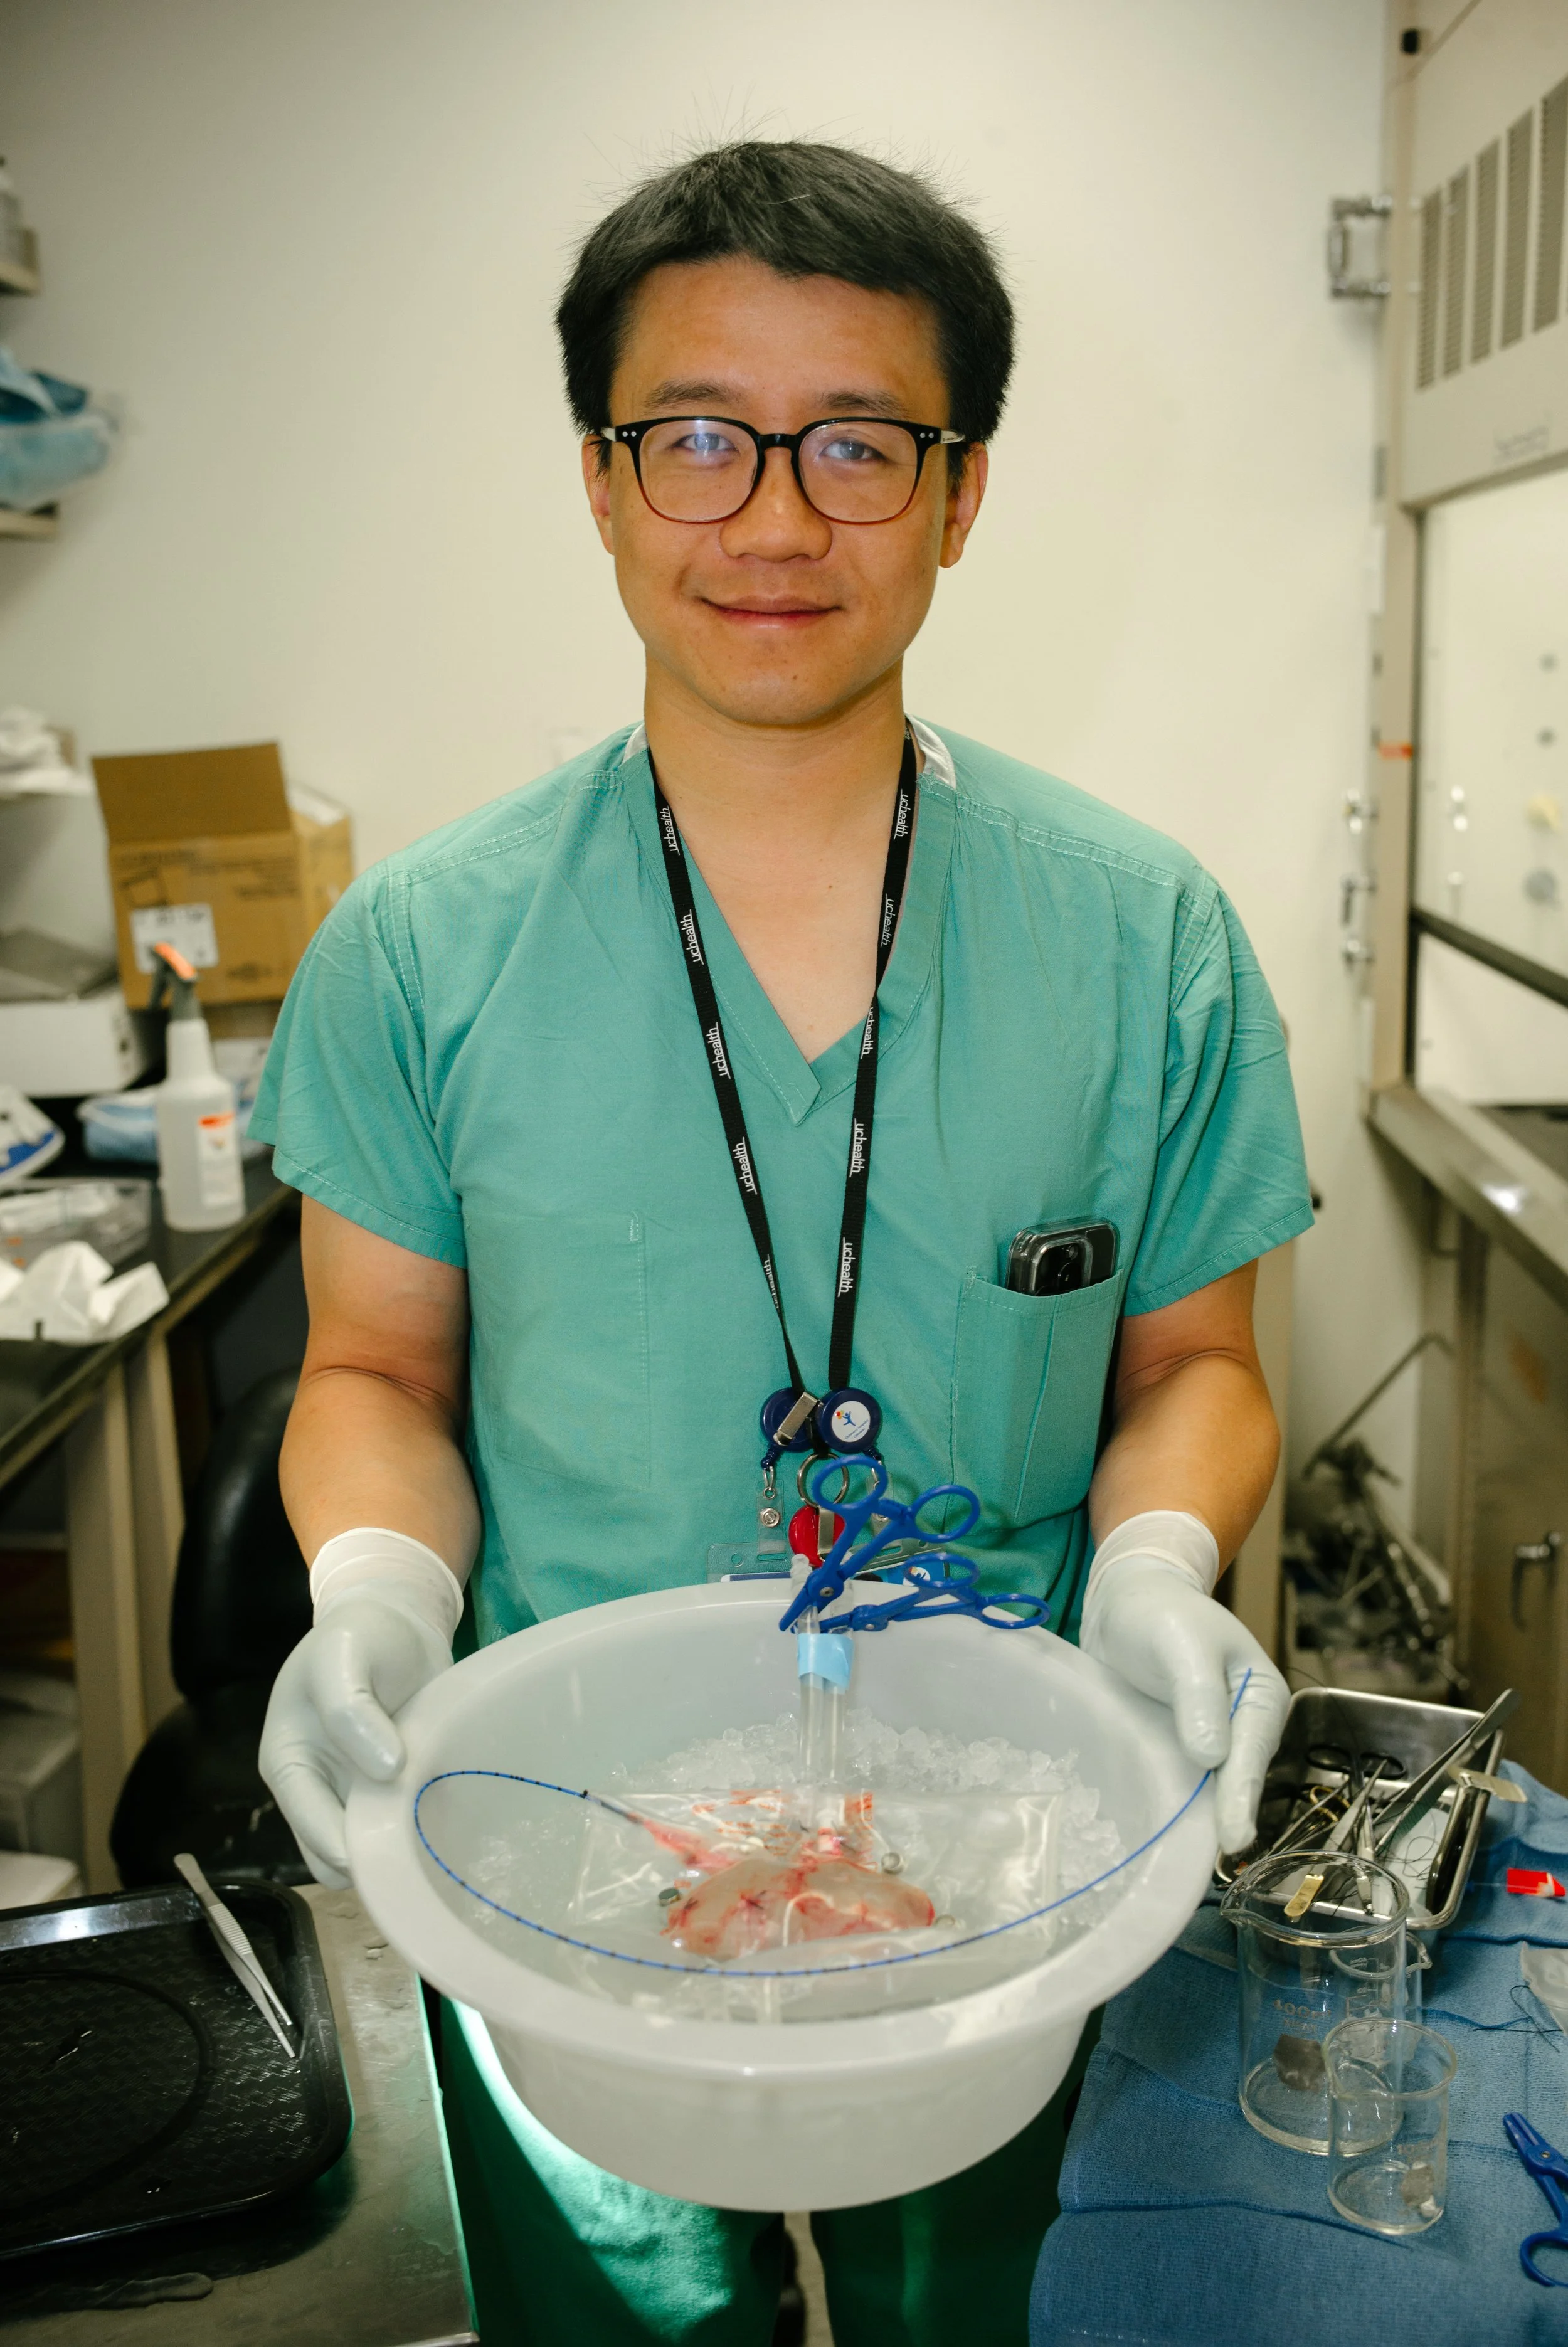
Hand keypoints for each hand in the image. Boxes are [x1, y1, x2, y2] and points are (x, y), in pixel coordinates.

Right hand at [260, 1596, 451, 1885]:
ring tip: (434, 1820)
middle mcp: (316, 1789)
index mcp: (288, 1763)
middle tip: (419, 1835)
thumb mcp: (343, 1656)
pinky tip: (446, 1810)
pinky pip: (401, 1828)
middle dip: (372, 1855)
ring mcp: (353, 1793)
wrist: (398, 1621)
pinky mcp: (390, 1790)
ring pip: (370, 1850)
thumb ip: (349, 1709)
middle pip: (335, 1856)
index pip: (310, 1825)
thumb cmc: (360, 1634)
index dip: (346, 1844)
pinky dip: (420, 1826)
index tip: (391, 1845)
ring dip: (398, 1844)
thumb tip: (385, 1769)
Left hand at [1081, 1560, 1287, 1852]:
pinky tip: (1157, 1833)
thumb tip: (1213, 1756)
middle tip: (1211, 1867)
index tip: (1233, 1839)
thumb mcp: (1181, 1643)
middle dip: (1224, 1817)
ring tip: (1183, 1863)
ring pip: (1209, 1789)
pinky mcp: (1180, 1750)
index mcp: (1262, 1696)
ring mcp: (1213, 1742)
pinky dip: (1174, 1806)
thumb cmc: (1160, 1612)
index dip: (1241, 1797)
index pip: (1253, 1753)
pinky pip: (1182, 1783)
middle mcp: (1245, 1726)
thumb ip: (1198, 1695)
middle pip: (1236, 1779)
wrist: (1125, 1600)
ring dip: (1197, 1819)